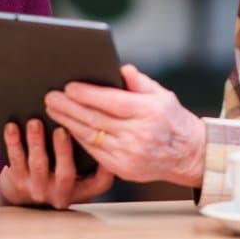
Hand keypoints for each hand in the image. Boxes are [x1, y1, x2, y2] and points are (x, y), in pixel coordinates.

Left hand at [0, 119, 115, 208]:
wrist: (25, 199)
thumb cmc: (59, 174)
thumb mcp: (80, 173)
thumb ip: (89, 155)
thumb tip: (95, 120)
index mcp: (83, 190)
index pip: (100, 182)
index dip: (106, 167)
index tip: (102, 143)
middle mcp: (62, 193)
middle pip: (66, 174)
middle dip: (63, 150)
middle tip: (61, 129)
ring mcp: (39, 189)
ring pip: (38, 165)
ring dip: (36, 142)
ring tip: (34, 123)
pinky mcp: (18, 183)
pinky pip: (15, 161)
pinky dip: (13, 143)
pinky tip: (12, 128)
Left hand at [45, 65, 205, 187]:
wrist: (188, 155)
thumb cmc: (172, 119)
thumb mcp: (162, 95)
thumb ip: (139, 82)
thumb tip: (120, 69)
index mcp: (149, 112)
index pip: (111, 101)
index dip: (87, 94)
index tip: (68, 87)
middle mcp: (138, 135)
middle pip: (95, 119)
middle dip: (69, 107)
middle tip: (50, 97)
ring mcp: (129, 154)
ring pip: (91, 136)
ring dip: (68, 123)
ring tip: (53, 110)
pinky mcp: (123, 169)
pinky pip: (94, 152)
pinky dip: (78, 139)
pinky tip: (68, 128)